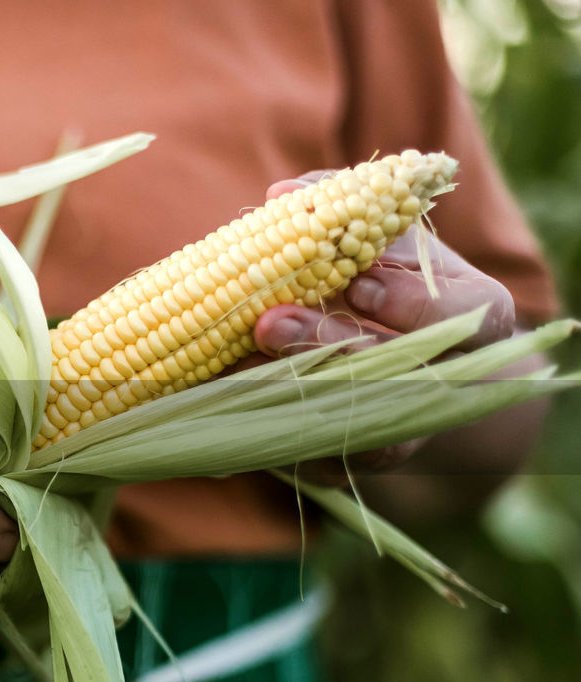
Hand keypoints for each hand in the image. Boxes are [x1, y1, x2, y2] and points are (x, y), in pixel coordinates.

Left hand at [250, 172, 516, 481]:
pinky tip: (230, 406)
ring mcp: (405, 428)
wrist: (400, 365)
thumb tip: (283, 193)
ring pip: (353, 421)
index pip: (461, 313)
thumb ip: (342, 210)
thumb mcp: (384, 240)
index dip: (408, 302)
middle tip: (269, 323)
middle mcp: (449, 380)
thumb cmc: (393, 282)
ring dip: (291, 389)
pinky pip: (316, 458)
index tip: (356, 282)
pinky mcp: (356, 462)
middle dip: (330, 345)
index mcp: (475, 316)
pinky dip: (271, 430)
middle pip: (396, 374)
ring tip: (236, 361)